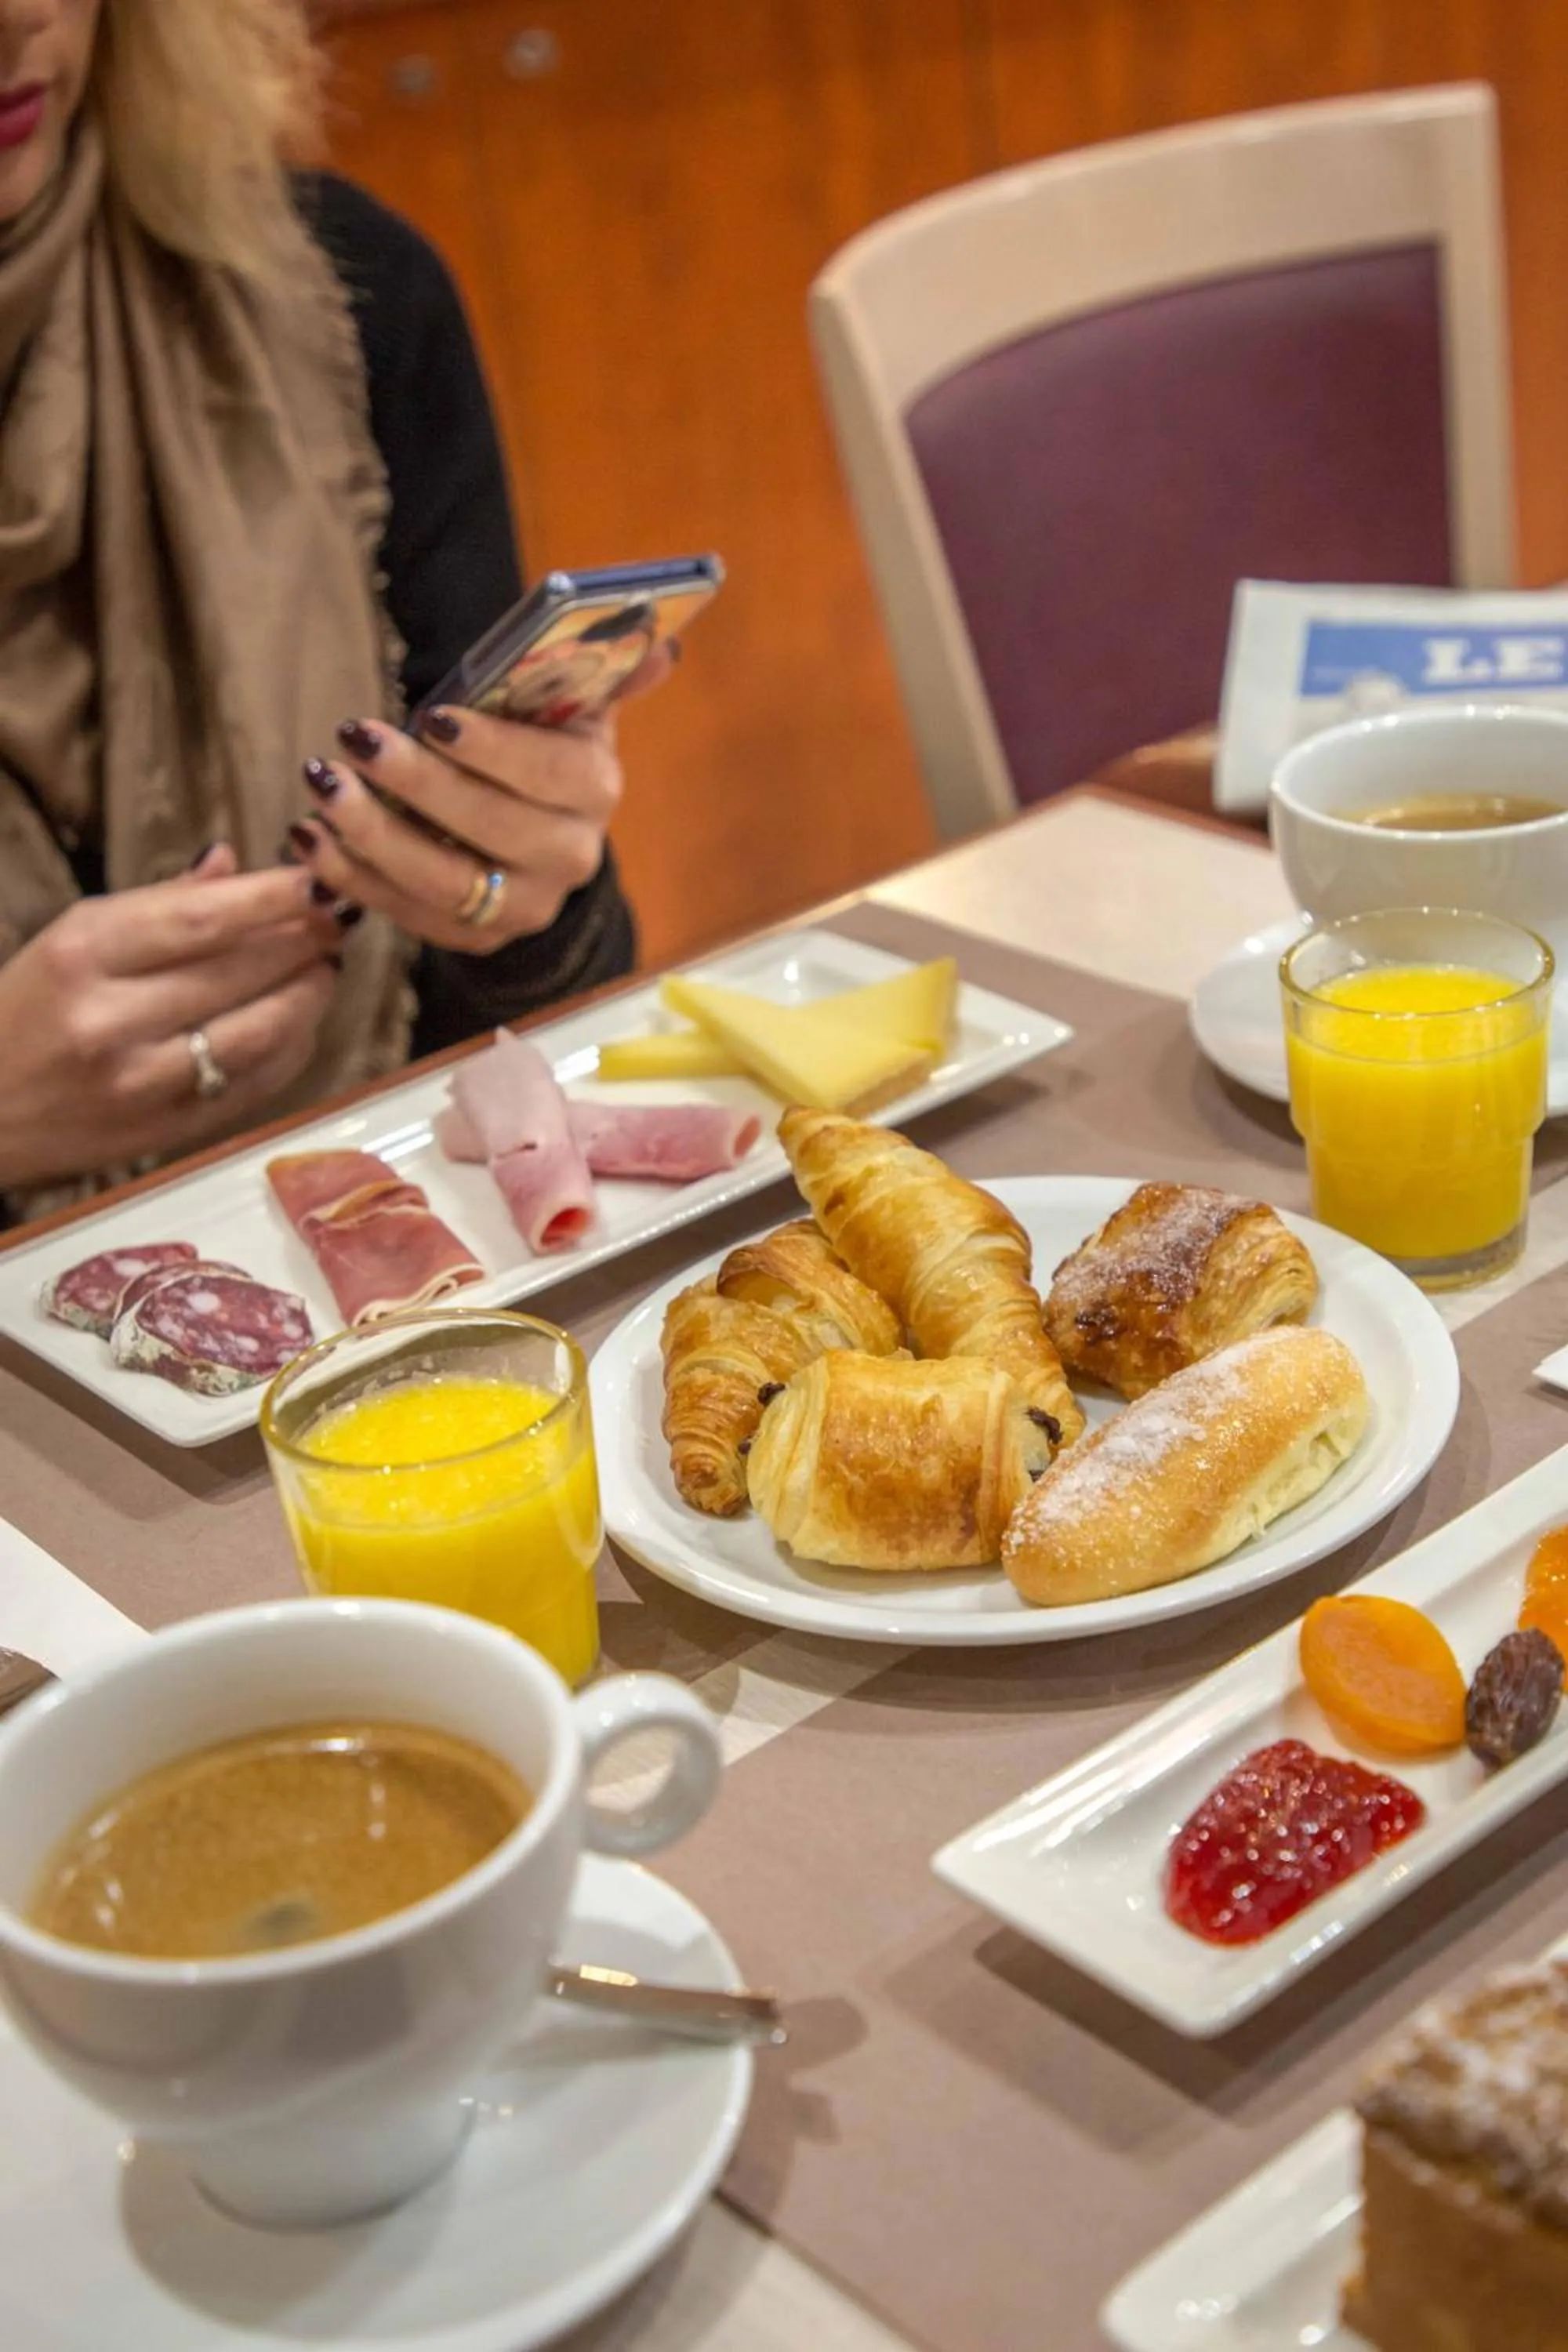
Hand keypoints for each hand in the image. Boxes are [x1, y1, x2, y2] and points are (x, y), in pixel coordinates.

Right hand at [0, 848, 346, 1190]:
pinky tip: (300, 1023)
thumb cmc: (21, 1013)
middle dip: (305, 941)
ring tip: (324, 967)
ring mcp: (142, 1084)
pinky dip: (292, 1049)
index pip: (202, 919)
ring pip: (261, 1032)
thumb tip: (233, 865)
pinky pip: (256, 1084)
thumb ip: (156, 904)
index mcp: (82, 954)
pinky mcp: (166, 1132)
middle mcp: (111, 1020)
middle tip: (338, 918)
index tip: (320, 880)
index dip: (274, 898)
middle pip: (241, 972)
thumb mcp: (69, 941)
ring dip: (309, 995)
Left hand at [289, 646, 674, 955]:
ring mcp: (523, 907)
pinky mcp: (475, 937)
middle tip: (355, 740)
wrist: (537, 836)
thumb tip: (660, 643)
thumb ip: (604, 671)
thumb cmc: (537, 748)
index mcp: (594, 790)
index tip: (431, 717)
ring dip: (372, 836)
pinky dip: (353, 879)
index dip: (492, 750)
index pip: (550, 774)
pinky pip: (408, 917)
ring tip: (321, 787)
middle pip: (491, 830)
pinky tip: (310, 838)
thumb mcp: (571, 706)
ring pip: (444, 883)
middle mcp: (570, 858)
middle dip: (417, 786)